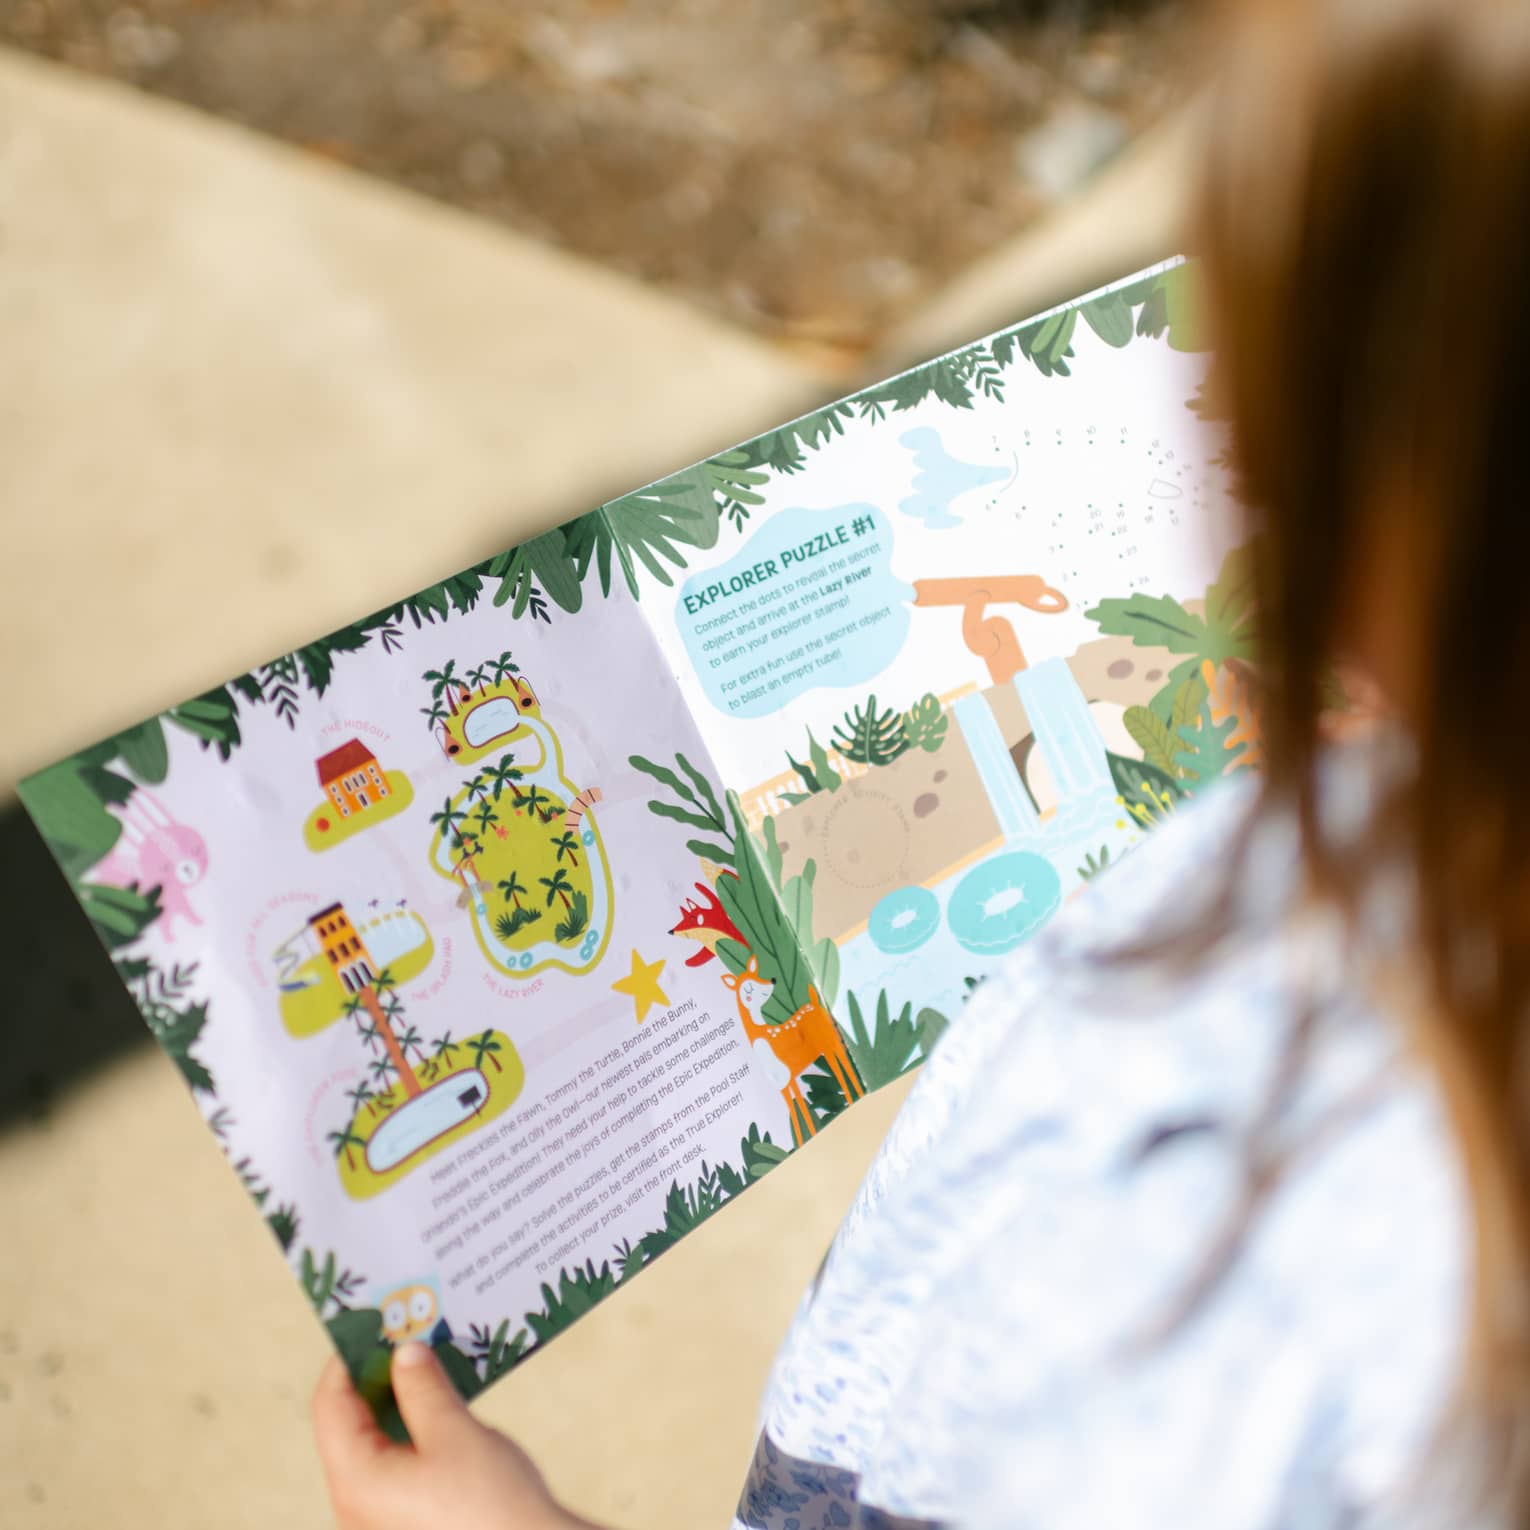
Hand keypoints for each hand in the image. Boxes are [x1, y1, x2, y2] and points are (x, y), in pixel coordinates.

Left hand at [312, 1342, 600, 1529]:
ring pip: (374, 1447)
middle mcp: (356, 1506)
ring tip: (430, 1367)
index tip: (374, 1325)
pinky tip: (442, 1410)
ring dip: (398, 1404)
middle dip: (378, 1378)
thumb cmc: (490, 1502)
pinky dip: (411, 1433)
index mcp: (356, 1481)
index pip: (330, 1405)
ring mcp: (379, 1519)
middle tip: (408, 1339)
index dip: (348, 1359)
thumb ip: (423, 1388)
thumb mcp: (454, 1431)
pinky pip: (394, 1467)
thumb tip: (403, 1353)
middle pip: (349, 1427)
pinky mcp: (405, 1523)